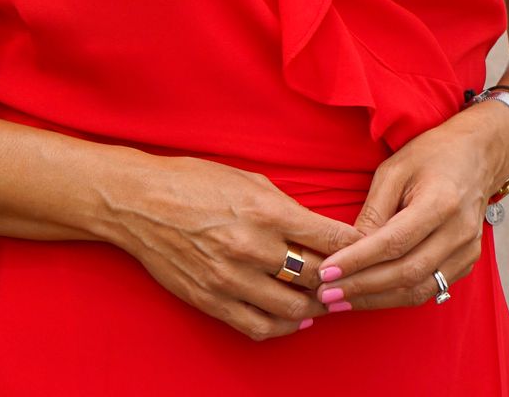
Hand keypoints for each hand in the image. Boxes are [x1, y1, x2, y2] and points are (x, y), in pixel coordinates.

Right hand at [101, 153, 363, 340]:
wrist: (138, 202)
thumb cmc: (193, 182)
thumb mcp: (247, 180)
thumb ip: (287, 208)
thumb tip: (321, 232)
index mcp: (266, 211)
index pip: (332, 240)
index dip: (358, 249)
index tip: (370, 251)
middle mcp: (252, 247)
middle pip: (317, 279)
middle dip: (340, 281)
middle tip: (350, 280)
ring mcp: (230, 278)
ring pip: (293, 310)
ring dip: (316, 308)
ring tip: (325, 300)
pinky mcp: (211, 299)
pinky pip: (259, 326)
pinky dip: (284, 327)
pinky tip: (294, 319)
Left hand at [315, 102, 508, 311]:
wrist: (477, 156)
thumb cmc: (430, 155)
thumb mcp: (394, 169)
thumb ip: (373, 210)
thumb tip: (349, 249)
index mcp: (441, 202)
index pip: (394, 242)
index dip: (358, 261)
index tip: (326, 272)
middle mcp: (459, 232)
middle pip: (406, 272)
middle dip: (362, 287)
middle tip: (325, 294)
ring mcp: (467, 251)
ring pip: (419, 290)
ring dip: (376, 300)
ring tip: (340, 301)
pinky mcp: (467, 262)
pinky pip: (430, 289)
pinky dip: (397, 297)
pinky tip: (369, 297)